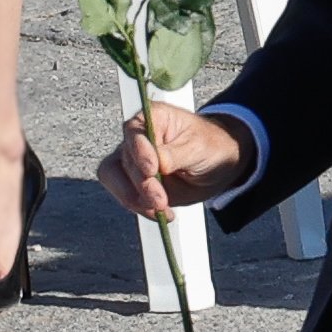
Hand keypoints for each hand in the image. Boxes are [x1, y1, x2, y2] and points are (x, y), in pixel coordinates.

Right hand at [97, 103, 255, 219]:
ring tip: (162, 209)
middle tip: (160, 201)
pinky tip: (162, 213)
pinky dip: (141, 208)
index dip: (140, 152)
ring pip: (114, 178)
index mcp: (152, 117)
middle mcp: (136, 136)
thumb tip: (157, 164)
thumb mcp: (199, 148)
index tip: (151, 170)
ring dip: (136, 199)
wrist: (217, 166)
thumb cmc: (210, 147)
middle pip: (124, 160)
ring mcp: (131, 159)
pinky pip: (126, 196)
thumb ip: (176, 155)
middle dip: (142, 184)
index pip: (134, 132)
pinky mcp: (133, 181)